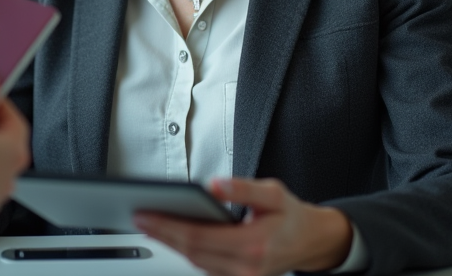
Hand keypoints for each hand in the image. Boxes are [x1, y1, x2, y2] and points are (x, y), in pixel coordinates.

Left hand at [133, 178, 352, 275]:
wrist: (313, 241)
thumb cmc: (292, 216)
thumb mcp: (273, 193)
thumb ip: (243, 188)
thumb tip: (214, 184)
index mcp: (254, 245)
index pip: (199, 237)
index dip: (168, 226)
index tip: (147, 213)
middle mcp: (246, 267)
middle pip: (192, 252)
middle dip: (162, 235)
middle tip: (139, 217)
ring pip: (196, 263)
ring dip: (170, 245)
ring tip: (149, 224)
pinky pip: (205, 267)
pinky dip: (187, 252)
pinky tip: (172, 237)